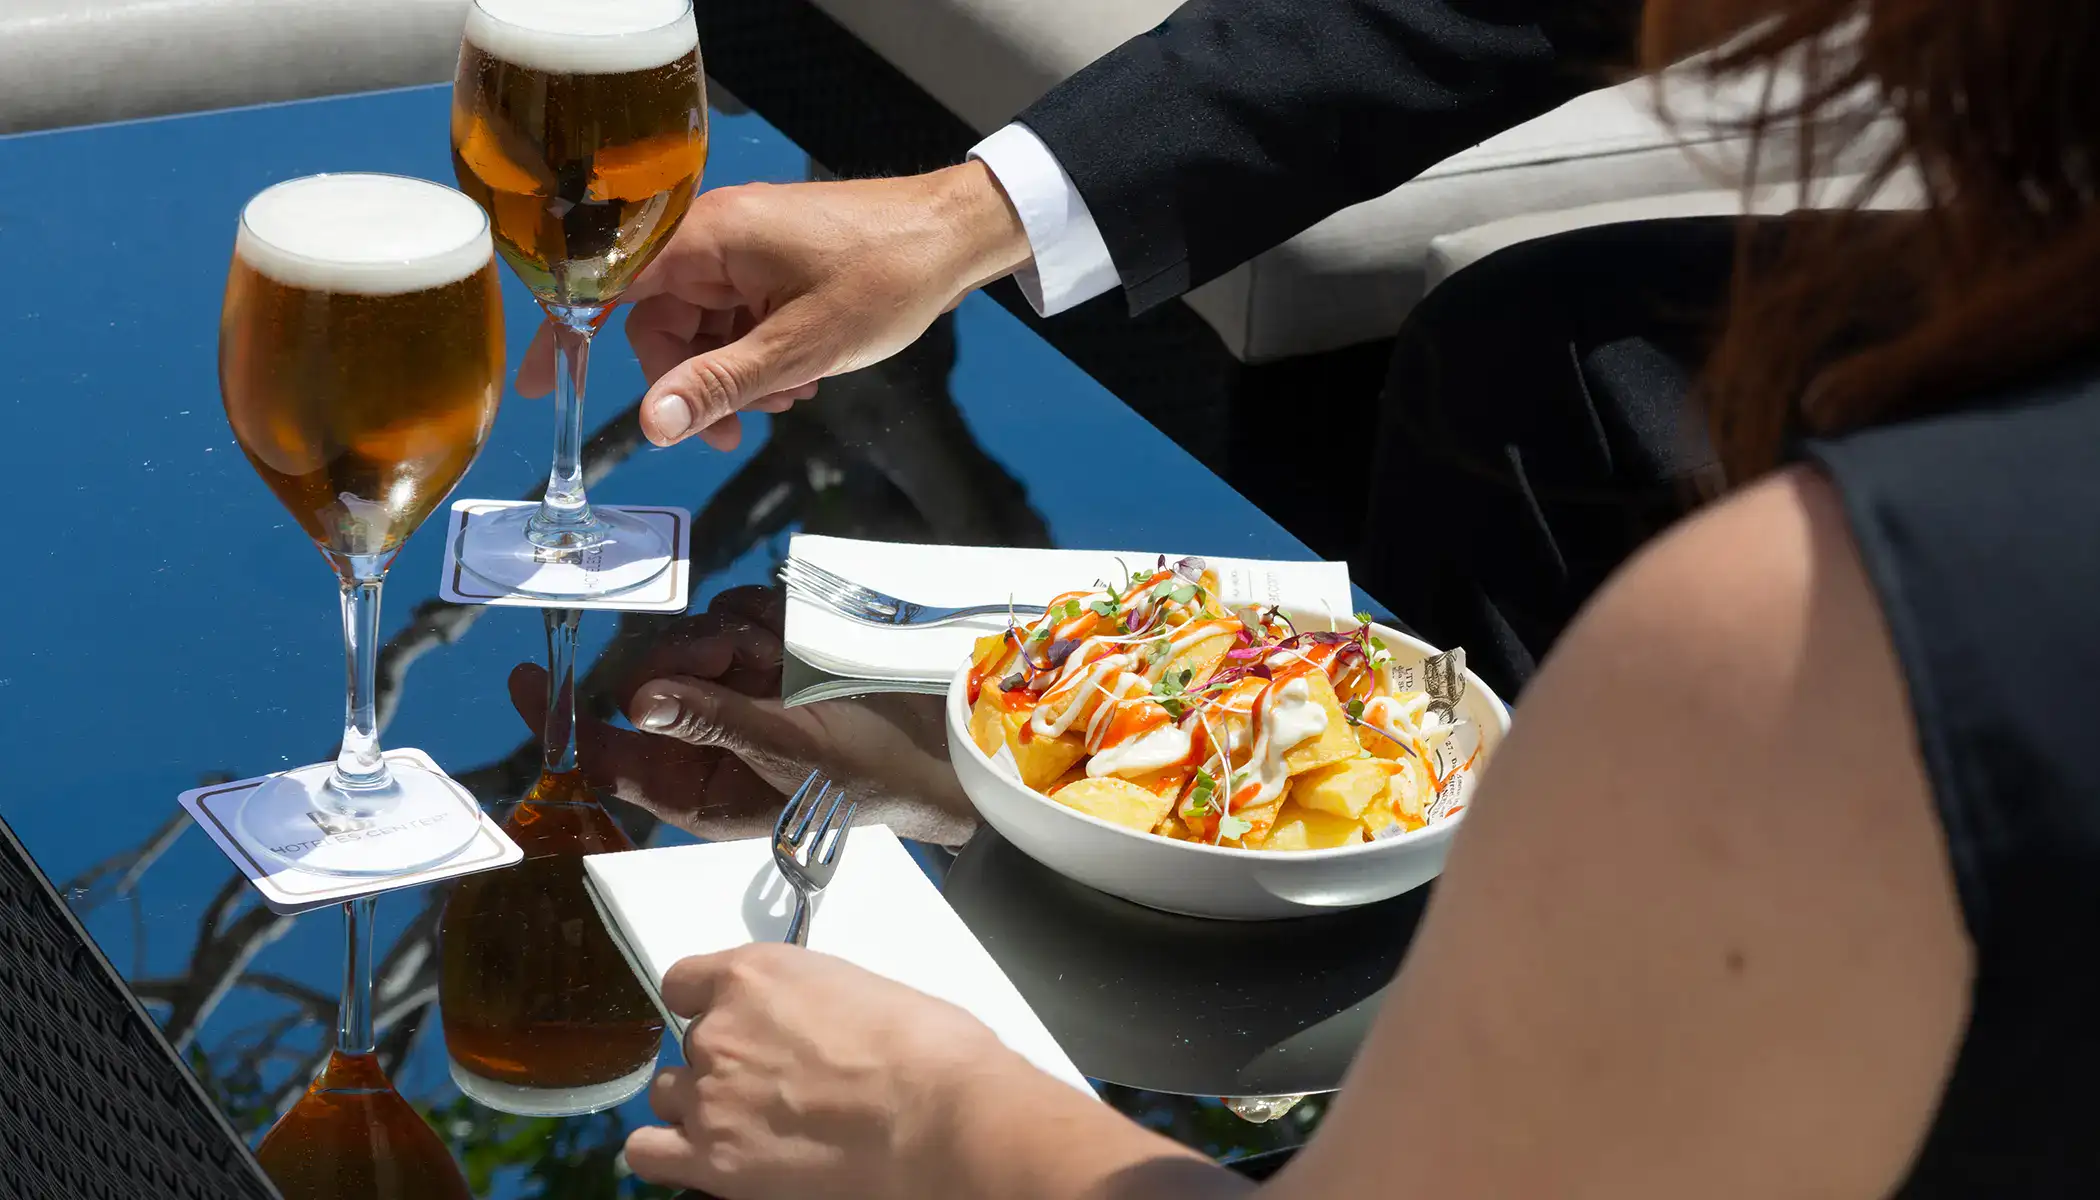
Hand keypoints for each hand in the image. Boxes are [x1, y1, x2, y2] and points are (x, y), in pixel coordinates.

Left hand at [508, 585, 978, 843]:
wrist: (945, 749)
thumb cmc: (873, 775)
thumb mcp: (793, 751)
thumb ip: (715, 721)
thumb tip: (639, 701)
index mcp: (698, 788)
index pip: (607, 753)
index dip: (560, 718)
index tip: (522, 676)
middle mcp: (709, 739)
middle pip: (648, 678)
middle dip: (684, 658)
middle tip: (731, 656)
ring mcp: (738, 693)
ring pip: (693, 637)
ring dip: (735, 639)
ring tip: (784, 664)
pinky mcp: (770, 655)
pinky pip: (736, 613)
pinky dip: (763, 620)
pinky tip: (796, 645)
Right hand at [518, 161, 1031, 450]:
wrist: (954, 236)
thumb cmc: (887, 273)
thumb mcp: (803, 345)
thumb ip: (723, 384)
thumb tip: (654, 425)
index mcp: (706, 237)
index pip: (606, 286)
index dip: (564, 335)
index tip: (541, 387)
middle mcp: (713, 238)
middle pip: (660, 325)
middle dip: (694, 384)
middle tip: (737, 431)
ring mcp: (742, 252)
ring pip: (702, 333)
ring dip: (736, 377)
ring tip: (793, 396)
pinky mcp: (768, 267)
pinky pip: (736, 323)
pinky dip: (759, 358)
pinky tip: (803, 378)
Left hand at [627, 944, 1007, 1198]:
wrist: (934, 1113)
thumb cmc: (924, 1048)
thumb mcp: (857, 987)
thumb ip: (806, 1002)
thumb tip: (807, 1028)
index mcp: (753, 974)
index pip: (685, 981)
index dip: (708, 1003)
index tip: (733, 1020)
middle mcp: (718, 1030)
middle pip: (689, 1044)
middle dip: (722, 1061)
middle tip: (772, 1082)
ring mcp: (710, 1097)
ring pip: (668, 1095)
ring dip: (697, 1105)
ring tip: (747, 1121)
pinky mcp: (713, 1159)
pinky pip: (648, 1152)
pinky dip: (665, 1153)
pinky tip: (702, 1156)